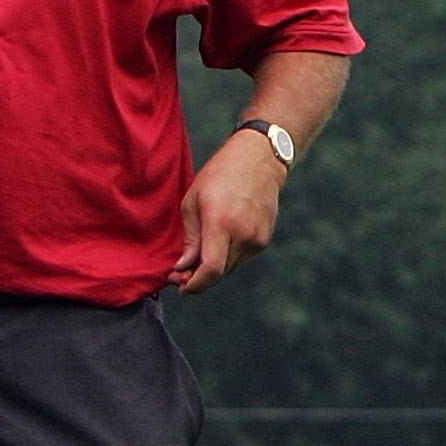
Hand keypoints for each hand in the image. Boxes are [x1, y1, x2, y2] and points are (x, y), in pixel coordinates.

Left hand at [172, 129, 287, 293]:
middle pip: (220, 273)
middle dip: (199, 279)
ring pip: (231, 268)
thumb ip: (190, 239)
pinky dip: (227, 257)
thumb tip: (184, 267)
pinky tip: (218, 243)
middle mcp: (243, 234)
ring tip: (197, 258)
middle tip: (181, 274)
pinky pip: (241, 258)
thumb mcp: (193, 201)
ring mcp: (258, 238)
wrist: (259, 159)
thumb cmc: (220, 175)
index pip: (211, 269)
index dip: (195, 284)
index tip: (181, 286)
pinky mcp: (265, 238)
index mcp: (221, 223)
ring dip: (213, 269)